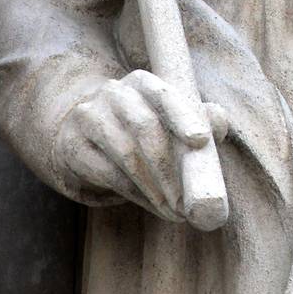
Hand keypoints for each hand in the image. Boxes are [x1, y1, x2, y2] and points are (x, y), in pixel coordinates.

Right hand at [54, 69, 227, 221]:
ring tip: (174, 211)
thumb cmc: (144, 130)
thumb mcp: (172, 121)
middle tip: (187, 201)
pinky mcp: (73, 145)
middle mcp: (113, 93)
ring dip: (154, 188)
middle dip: (170, 169)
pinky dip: (134, 194)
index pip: (164, 94)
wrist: (89, 138)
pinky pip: (107, 173)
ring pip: (126, 154)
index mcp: (143, 82)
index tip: (201, 140)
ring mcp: (89, 116)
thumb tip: (219, 120)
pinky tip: (152, 205)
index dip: (183, 115)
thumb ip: (201, 119)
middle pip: (145, 127)